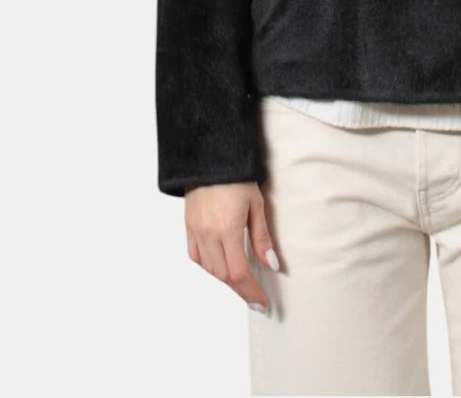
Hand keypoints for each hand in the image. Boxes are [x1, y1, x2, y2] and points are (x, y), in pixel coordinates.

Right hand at [184, 182, 279, 310]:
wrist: (210, 156)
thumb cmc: (237, 177)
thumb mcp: (256, 205)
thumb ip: (262, 238)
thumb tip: (271, 265)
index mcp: (227, 229)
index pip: (239, 272)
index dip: (250, 292)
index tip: (261, 303)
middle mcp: (208, 234)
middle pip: (223, 275)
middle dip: (240, 290)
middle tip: (255, 298)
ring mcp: (196, 231)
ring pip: (209, 269)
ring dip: (225, 279)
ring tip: (242, 283)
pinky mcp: (188, 227)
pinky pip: (197, 256)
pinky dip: (209, 266)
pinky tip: (220, 266)